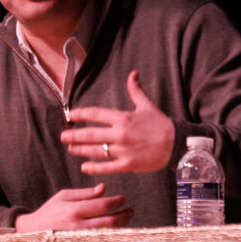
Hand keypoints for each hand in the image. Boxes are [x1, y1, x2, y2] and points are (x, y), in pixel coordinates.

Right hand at [16, 184, 132, 231]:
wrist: (33, 232)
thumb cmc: (50, 211)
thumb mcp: (64, 196)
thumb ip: (85, 193)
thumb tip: (104, 188)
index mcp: (73, 210)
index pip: (103, 205)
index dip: (117, 201)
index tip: (123, 199)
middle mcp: (78, 226)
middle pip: (110, 222)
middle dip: (124, 215)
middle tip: (131, 210)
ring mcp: (80, 239)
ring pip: (108, 234)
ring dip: (121, 226)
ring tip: (125, 218)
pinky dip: (112, 235)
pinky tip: (116, 229)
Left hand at [59, 69, 177, 174]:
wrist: (177, 144)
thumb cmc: (161, 124)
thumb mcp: (147, 106)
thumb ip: (136, 90)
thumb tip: (133, 73)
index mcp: (123, 118)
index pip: (95, 114)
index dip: (80, 115)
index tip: (70, 116)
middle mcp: (120, 133)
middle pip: (90, 134)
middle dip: (74, 136)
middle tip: (62, 137)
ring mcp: (124, 150)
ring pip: (96, 150)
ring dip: (80, 150)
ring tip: (70, 149)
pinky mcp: (128, 164)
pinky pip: (107, 167)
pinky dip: (94, 168)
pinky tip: (84, 167)